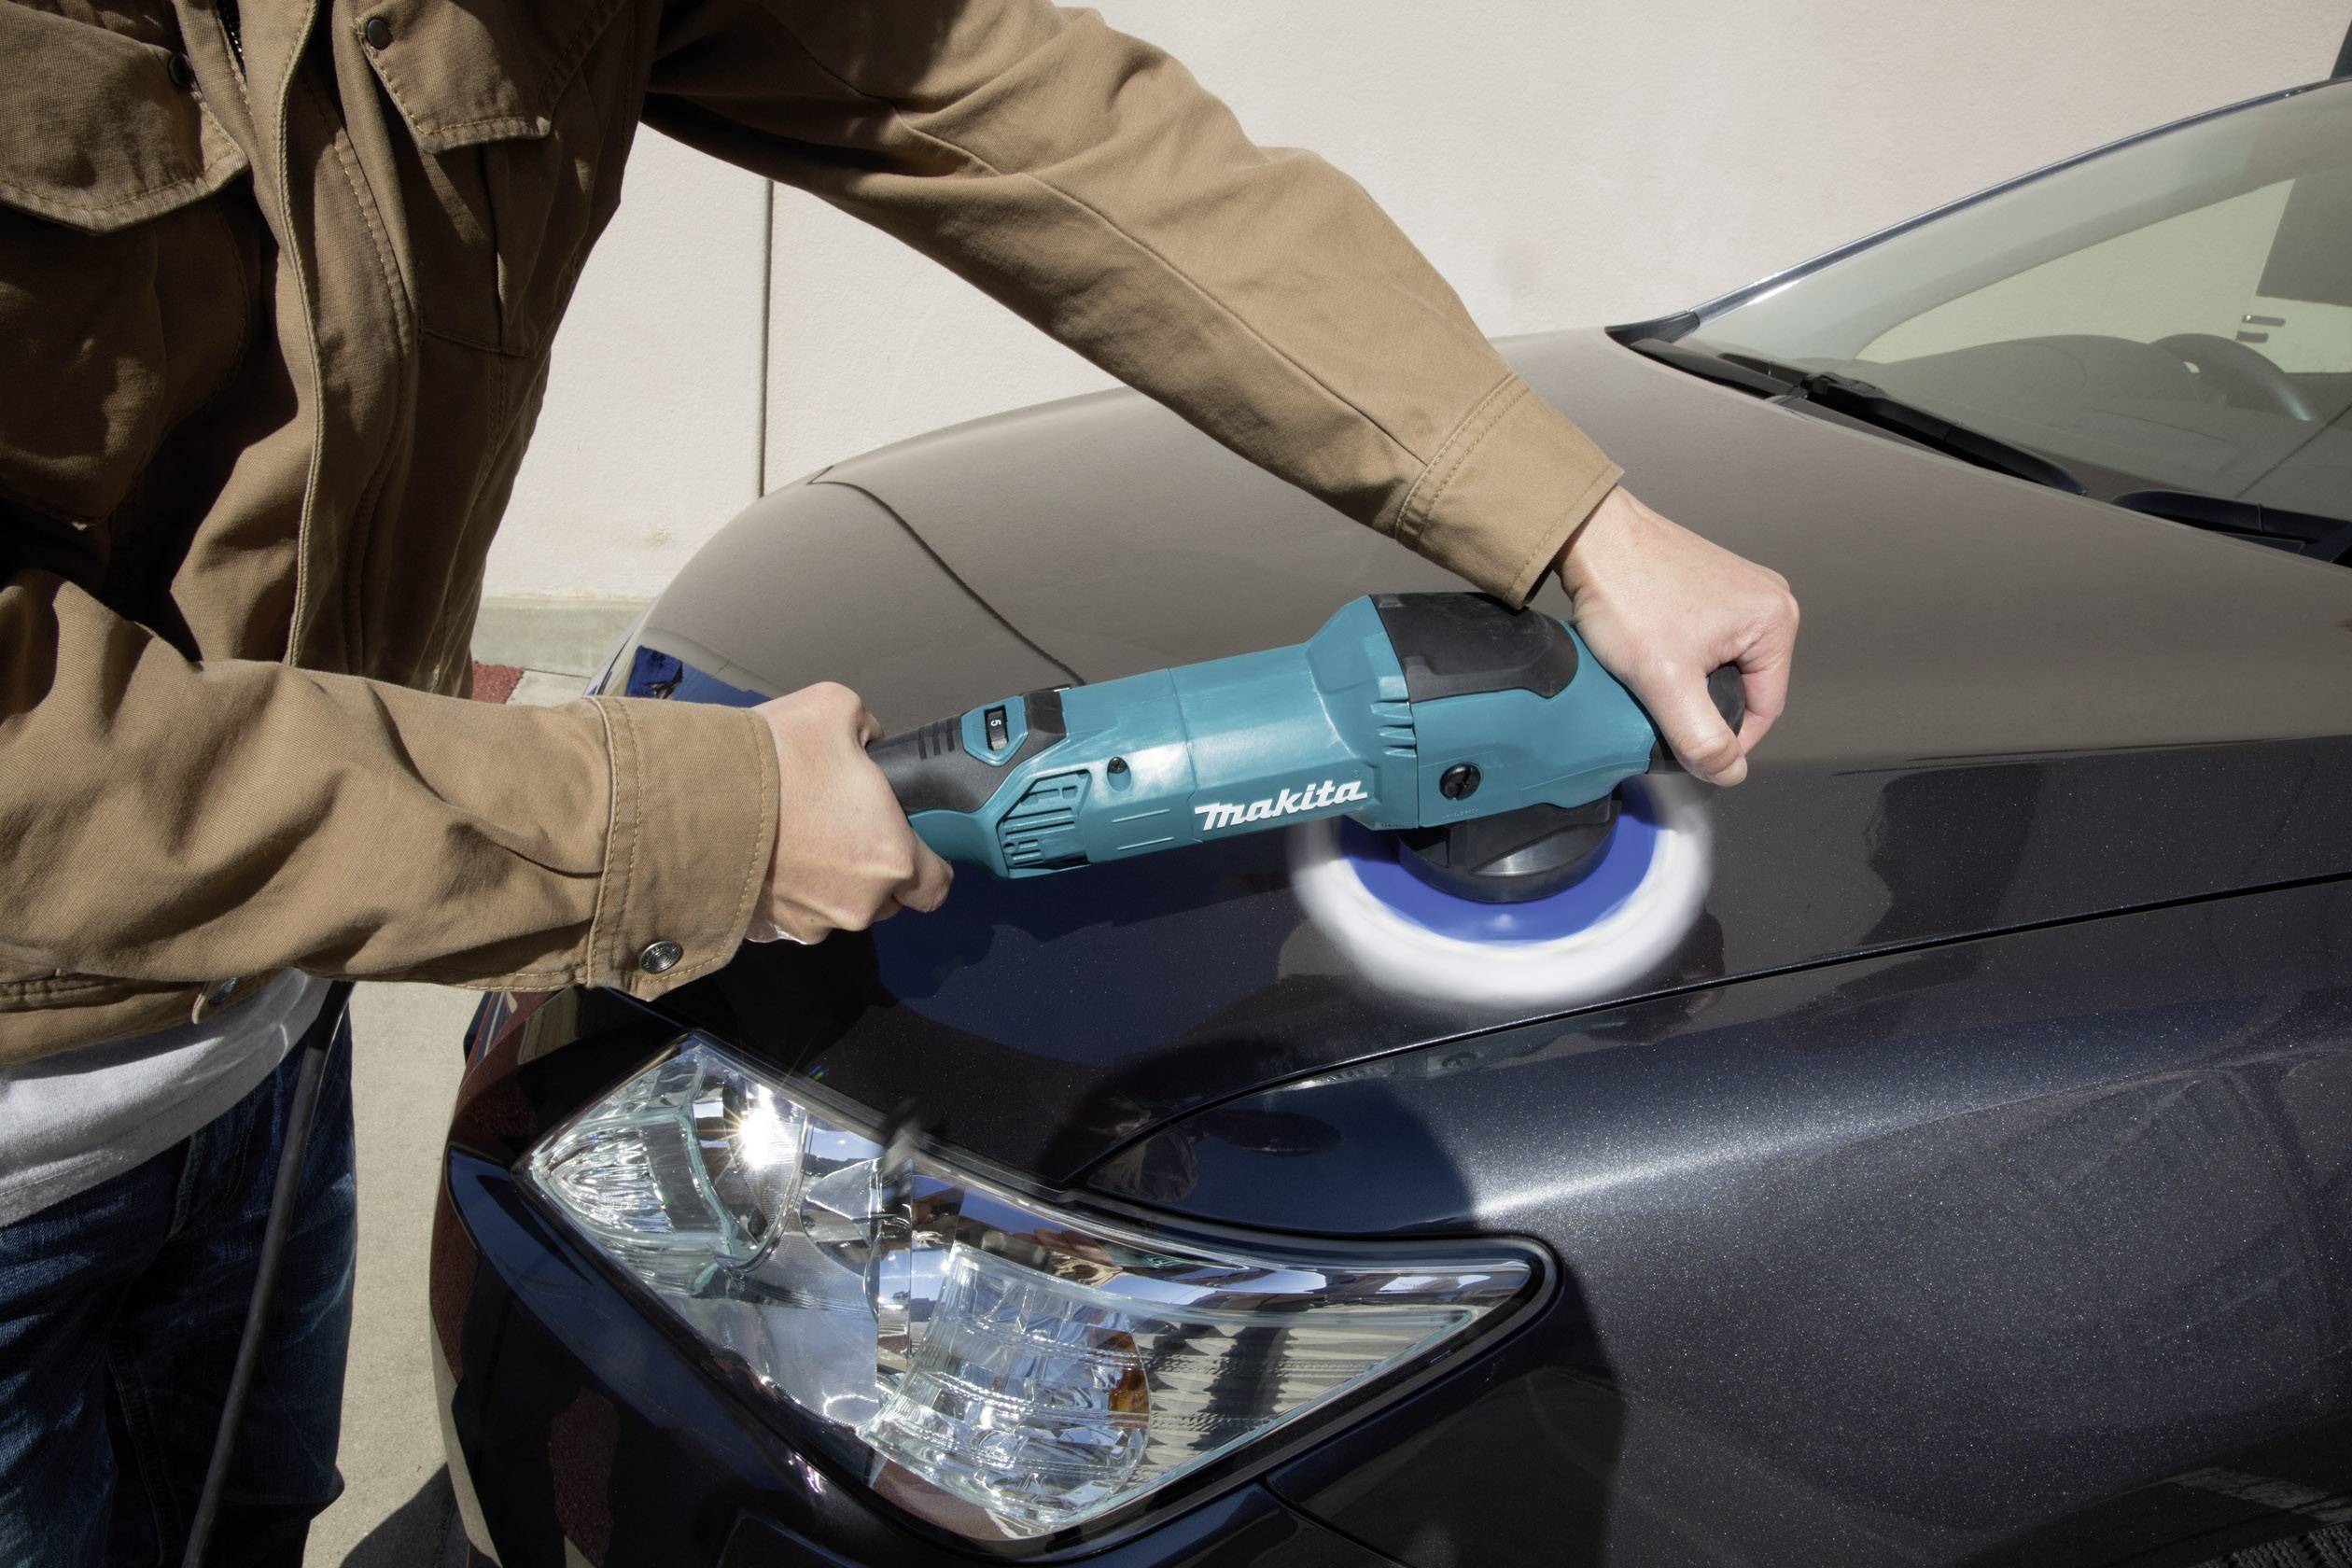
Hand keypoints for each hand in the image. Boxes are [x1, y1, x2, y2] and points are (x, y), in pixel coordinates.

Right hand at [746, 683, 952, 943]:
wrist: (686, 799)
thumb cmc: (772, 758)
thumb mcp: (837, 710)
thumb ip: (869, 729)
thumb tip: (866, 740)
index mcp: (890, 858)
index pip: (936, 886)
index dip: (928, 863)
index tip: (911, 844)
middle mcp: (857, 904)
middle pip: (886, 899)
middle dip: (873, 867)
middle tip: (841, 824)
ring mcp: (809, 924)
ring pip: (837, 908)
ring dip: (829, 881)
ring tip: (796, 834)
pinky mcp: (767, 932)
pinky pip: (792, 914)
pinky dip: (787, 891)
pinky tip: (768, 853)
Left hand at [1555, 487, 1797, 786]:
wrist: (1590, 535)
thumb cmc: (1628, 592)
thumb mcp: (1665, 680)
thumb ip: (1701, 736)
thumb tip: (1729, 772)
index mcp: (1777, 622)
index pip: (1764, 711)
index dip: (1723, 740)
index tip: (1682, 745)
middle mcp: (1770, 602)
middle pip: (1744, 689)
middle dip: (1701, 706)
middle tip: (1657, 701)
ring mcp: (1741, 591)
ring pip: (1721, 668)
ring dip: (1687, 683)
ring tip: (1650, 672)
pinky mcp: (1711, 587)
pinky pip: (1706, 644)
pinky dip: (1678, 657)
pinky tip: (1648, 651)